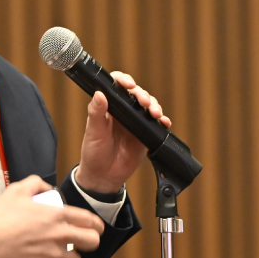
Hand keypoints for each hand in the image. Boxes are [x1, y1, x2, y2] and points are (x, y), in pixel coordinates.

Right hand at [0, 175, 103, 257]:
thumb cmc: (2, 217)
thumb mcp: (17, 190)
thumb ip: (36, 184)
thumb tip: (46, 188)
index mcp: (57, 215)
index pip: (90, 221)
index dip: (97, 225)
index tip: (96, 228)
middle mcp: (60, 235)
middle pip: (92, 242)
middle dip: (91, 241)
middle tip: (82, 241)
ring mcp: (54, 255)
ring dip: (69, 257)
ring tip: (59, 253)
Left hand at [74, 71, 170, 192]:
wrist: (104, 176)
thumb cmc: (94, 152)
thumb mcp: (93, 132)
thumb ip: (96, 113)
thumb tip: (99, 93)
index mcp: (109, 107)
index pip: (117, 86)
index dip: (124, 80)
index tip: (129, 84)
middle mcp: (123, 112)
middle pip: (137, 94)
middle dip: (143, 94)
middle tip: (144, 102)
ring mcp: (136, 122)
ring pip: (149, 106)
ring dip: (154, 106)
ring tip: (155, 113)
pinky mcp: (145, 135)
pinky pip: (157, 124)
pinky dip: (163, 121)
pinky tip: (164, 122)